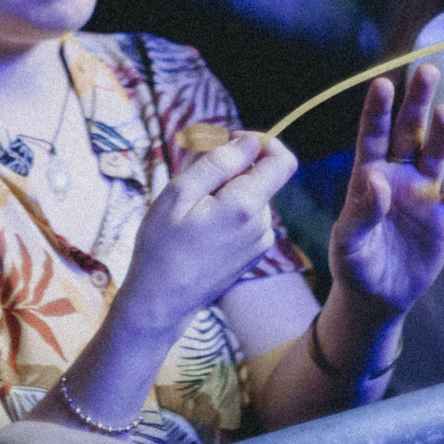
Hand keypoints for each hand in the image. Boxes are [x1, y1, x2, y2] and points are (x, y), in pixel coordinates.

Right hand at [116, 132, 294, 334]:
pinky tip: (201, 229)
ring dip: (228, 193)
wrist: (161, 301)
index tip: (232, 142)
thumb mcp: (179, 193)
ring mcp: (260, 242)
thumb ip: (218, 163)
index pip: (282, 160)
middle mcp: (261, 225)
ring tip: (192, 213)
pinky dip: (229, 212)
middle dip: (232, 170)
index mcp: (245, 206)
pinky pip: (248, 218)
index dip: (262, 142)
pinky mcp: (253, 254)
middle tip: (193, 184)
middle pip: (261, 177)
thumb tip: (249, 142)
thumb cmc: (162, 245)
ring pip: (252, 197)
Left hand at [327, 65, 443, 315]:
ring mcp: (424, 195)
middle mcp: (399, 176)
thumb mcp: (348, 242)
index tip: (381, 83)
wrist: (378, 297)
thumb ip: (361, 211)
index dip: (378, 109)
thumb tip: (376, 181)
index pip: (373, 134)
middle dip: (417, 102)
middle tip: (428, 70)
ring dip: (442, 134)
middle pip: (409, 132)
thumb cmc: (354, 263)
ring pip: (435, 155)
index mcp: (369, 174)